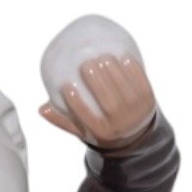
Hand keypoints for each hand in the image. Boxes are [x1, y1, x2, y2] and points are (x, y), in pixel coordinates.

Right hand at [40, 54, 155, 149]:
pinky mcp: (149, 103)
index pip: (87, 118)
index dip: (76, 103)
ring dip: (114, 72)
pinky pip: (142, 84)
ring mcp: (137, 114)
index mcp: (101, 133)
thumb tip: (41, 108)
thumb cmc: (101, 127)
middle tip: (86, 63)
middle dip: (97, 82)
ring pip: (126, 92)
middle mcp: (120, 126)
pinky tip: (124, 56)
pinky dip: (134, 70)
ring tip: (102, 56)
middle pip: (109, 103)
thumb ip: (63, 120)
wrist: (135, 134)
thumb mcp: (83, 130)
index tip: (66, 85)